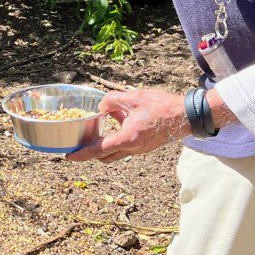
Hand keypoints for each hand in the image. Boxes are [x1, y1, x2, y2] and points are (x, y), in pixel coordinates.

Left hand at [65, 87, 190, 162]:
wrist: (186, 116)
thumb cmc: (162, 106)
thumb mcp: (133, 97)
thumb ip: (112, 100)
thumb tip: (101, 106)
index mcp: (128, 138)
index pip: (98, 150)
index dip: (81, 154)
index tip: (68, 156)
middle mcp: (133, 148)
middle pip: (105, 156)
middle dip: (90, 153)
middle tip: (78, 146)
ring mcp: (140, 150)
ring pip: (116, 152)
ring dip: (105, 144)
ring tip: (98, 129)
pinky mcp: (146, 146)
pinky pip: (126, 146)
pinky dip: (117, 138)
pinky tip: (118, 120)